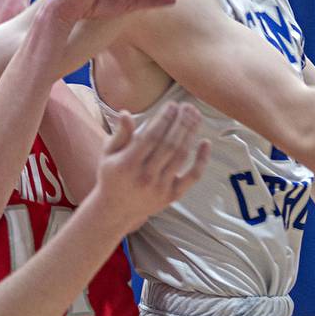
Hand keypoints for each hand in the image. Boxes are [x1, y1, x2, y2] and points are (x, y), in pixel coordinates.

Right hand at [93, 103, 208, 231]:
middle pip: (169, 144)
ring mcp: (160, 188)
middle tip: (188, 106)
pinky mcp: (172, 196)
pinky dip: (201, 160)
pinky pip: (192, 177)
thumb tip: (126, 113)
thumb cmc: (112, 176)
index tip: (172, 104)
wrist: (116, 211)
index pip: (151, 137)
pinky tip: (206, 142)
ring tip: (195, 116)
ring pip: (181, 156)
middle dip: (180, 122)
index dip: (164, 119)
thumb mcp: (108, 154)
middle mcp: (145, 177)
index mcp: (127, 164)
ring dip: (191, 134)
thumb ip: (120, 134)